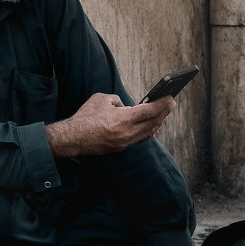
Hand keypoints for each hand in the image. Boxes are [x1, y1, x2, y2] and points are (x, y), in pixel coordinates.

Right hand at [46, 92, 174, 157]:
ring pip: (148, 132)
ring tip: (162, 113)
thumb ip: (118, 100)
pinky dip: (147, 130)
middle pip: (153, 123)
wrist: (73, 138)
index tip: (171, 98)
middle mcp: (127, 133)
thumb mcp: (102, 99)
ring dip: (157, 122)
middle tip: (171, 104)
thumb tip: (125, 106)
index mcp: (124, 119)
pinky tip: (149, 124)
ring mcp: (125, 142)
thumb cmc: (86, 117)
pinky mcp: (121, 147)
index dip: (162, 104)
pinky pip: (139, 138)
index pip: (150, 111)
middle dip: (164, 112)